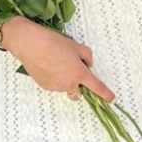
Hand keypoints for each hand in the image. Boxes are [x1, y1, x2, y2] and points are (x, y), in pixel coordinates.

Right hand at [1, 18, 115, 102]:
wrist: (30, 44)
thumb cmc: (53, 42)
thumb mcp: (76, 45)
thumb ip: (87, 56)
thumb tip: (87, 64)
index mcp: (79, 73)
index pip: (96, 87)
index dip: (105, 94)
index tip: (111, 99)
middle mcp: (68, 83)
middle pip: (78, 92)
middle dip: (78, 86)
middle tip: (72, 70)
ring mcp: (55, 87)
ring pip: (65, 87)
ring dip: (65, 79)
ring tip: (56, 62)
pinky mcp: (45, 86)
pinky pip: (54, 85)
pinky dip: (54, 78)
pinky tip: (48, 65)